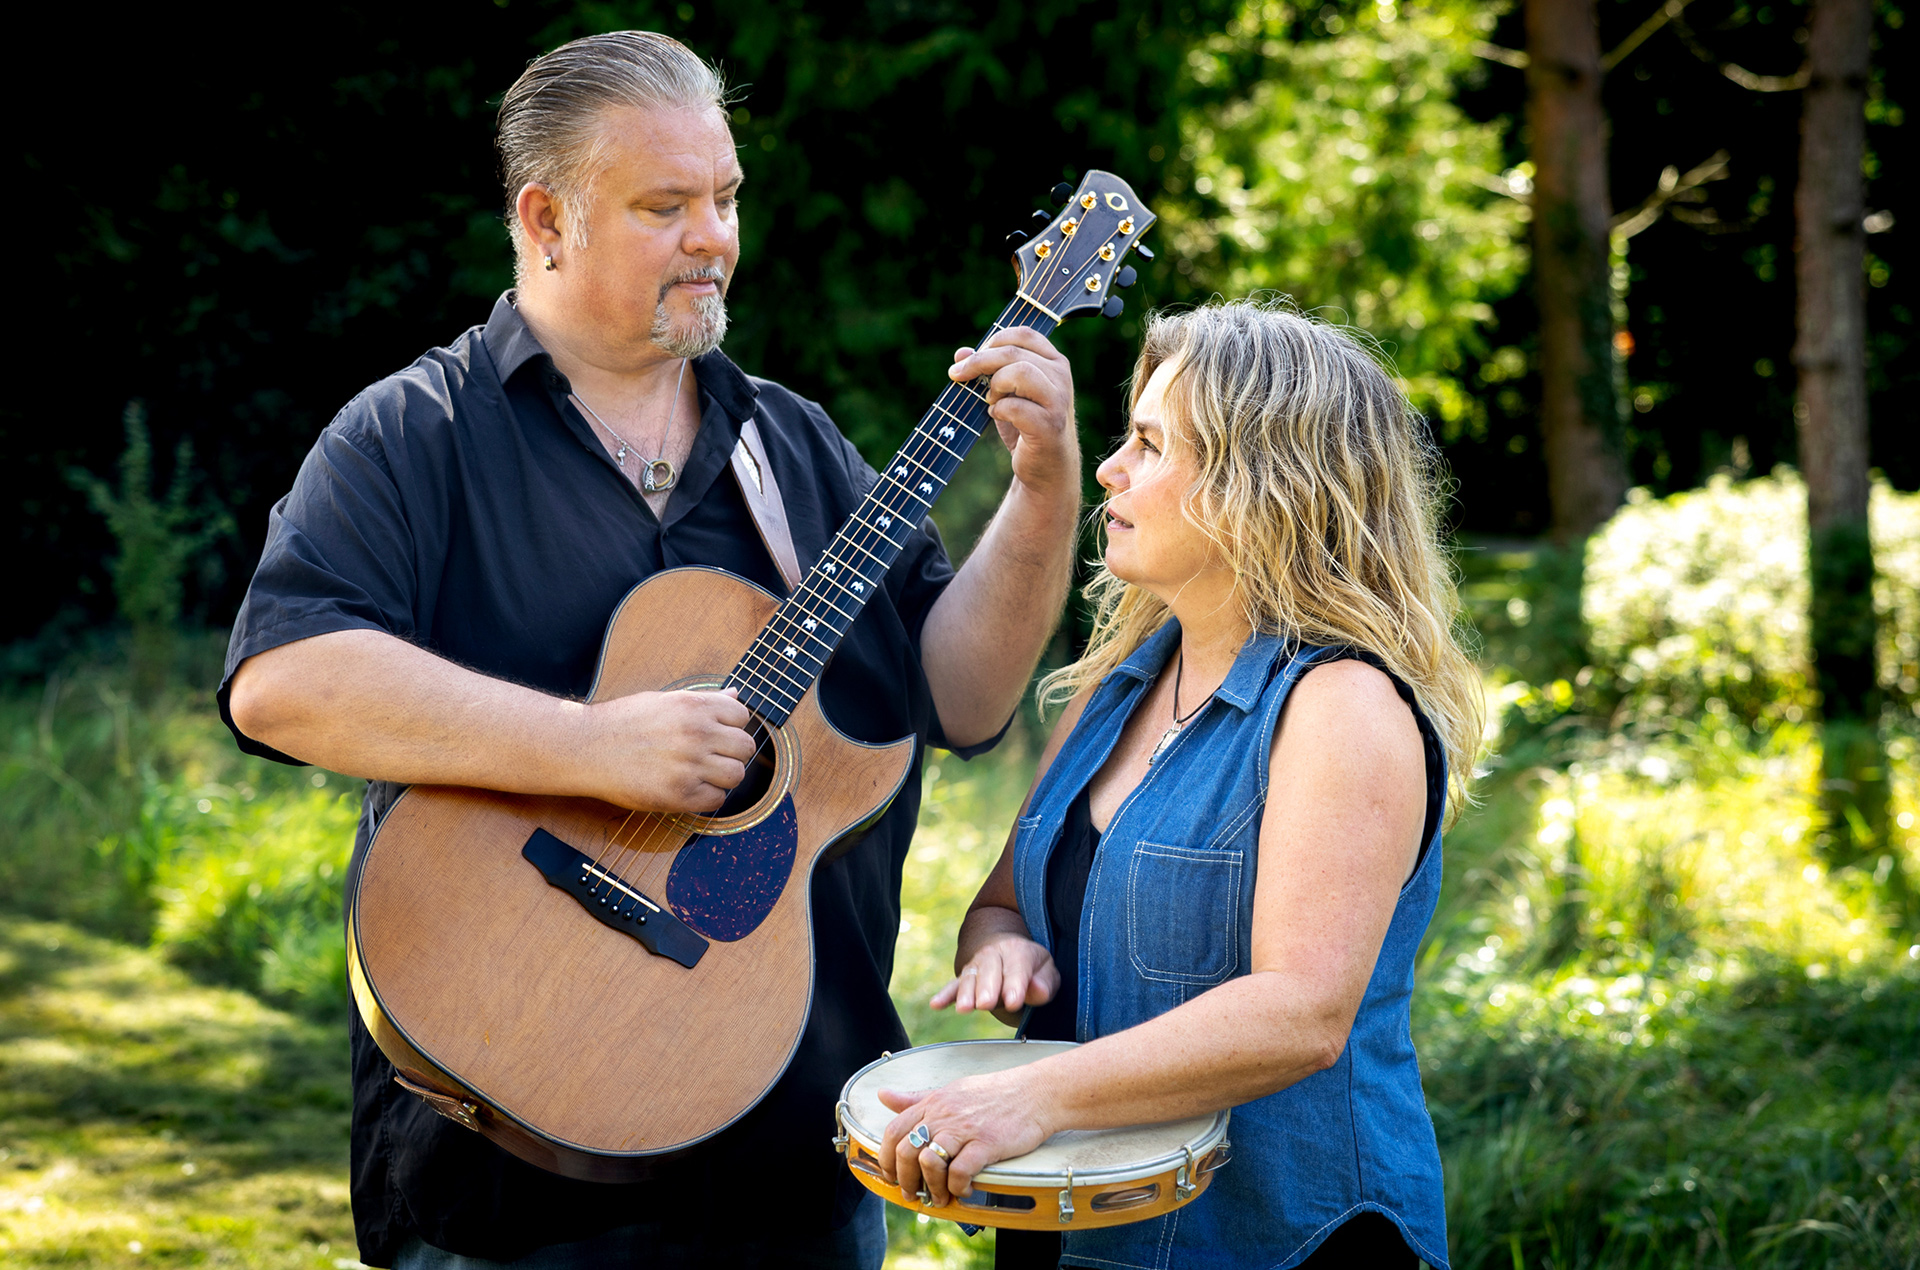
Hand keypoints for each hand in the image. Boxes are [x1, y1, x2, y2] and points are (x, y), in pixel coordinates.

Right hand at [578, 687, 755, 812]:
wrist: (586, 747)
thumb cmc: (623, 722)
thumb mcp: (664, 700)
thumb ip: (703, 700)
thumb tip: (734, 695)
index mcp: (693, 705)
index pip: (742, 715)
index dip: (732, 726)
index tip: (718, 733)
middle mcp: (696, 733)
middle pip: (745, 747)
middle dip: (733, 752)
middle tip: (713, 757)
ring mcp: (689, 764)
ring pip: (736, 774)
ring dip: (724, 776)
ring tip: (702, 774)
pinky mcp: (679, 793)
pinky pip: (717, 799)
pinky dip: (708, 797)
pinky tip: (690, 788)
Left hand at [877, 1070, 1055, 1206]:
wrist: (1036, 1092)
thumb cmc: (995, 1093)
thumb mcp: (951, 1090)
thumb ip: (917, 1098)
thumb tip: (884, 1095)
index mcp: (933, 1102)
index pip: (894, 1131)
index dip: (886, 1158)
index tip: (891, 1175)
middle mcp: (944, 1114)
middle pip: (906, 1150)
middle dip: (904, 1179)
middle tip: (912, 1194)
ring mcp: (965, 1129)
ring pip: (929, 1162)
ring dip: (931, 1187)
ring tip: (940, 1196)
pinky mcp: (987, 1143)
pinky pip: (960, 1171)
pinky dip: (958, 1187)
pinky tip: (965, 1189)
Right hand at [931, 935, 1059, 1026]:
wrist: (1007, 948)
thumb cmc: (1032, 967)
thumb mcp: (1047, 971)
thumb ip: (1046, 983)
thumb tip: (1038, 990)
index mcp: (1019, 951)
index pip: (1017, 968)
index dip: (1015, 985)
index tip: (1013, 1002)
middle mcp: (994, 954)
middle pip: (990, 971)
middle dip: (987, 988)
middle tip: (986, 1004)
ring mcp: (977, 965)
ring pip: (970, 977)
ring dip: (966, 993)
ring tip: (964, 1008)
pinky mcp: (965, 977)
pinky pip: (953, 985)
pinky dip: (945, 995)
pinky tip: (936, 1005)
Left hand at [949, 328, 1077, 499]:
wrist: (1046, 469)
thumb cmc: (1025, 427)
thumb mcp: (1004, 394)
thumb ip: (986, 370)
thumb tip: (960, 353)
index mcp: (1054, 361)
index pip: (1023, 334)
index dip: (992, 341)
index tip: (971, 358)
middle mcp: (1061, 376)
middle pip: (1014, 352)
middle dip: (979, 362)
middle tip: (958, 375)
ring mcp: (1059, 400)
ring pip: (1020, 372)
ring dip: (995, 385)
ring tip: (992, 400)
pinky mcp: (1050, 425)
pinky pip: (1015, 406)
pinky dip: (999, 410)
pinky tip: (998, 416)